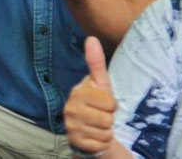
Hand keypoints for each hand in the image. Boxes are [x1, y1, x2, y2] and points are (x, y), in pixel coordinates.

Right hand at [64, 37, 116, 154]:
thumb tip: (91, 38)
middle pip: (107, 118)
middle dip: (109, 119)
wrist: (88, 128)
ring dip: (106, 131)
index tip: (104, 102)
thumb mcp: (100, 83)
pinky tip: (94, 136)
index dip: (112, 104)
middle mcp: (70, 108)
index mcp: (77, 92)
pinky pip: (100, 144)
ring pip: (105, 132)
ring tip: (98, 126)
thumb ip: (96, 62)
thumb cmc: (97, 102)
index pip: (109, 102)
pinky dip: (102, 143)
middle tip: (101, 116)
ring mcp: (71, 126)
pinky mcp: (75, 142)